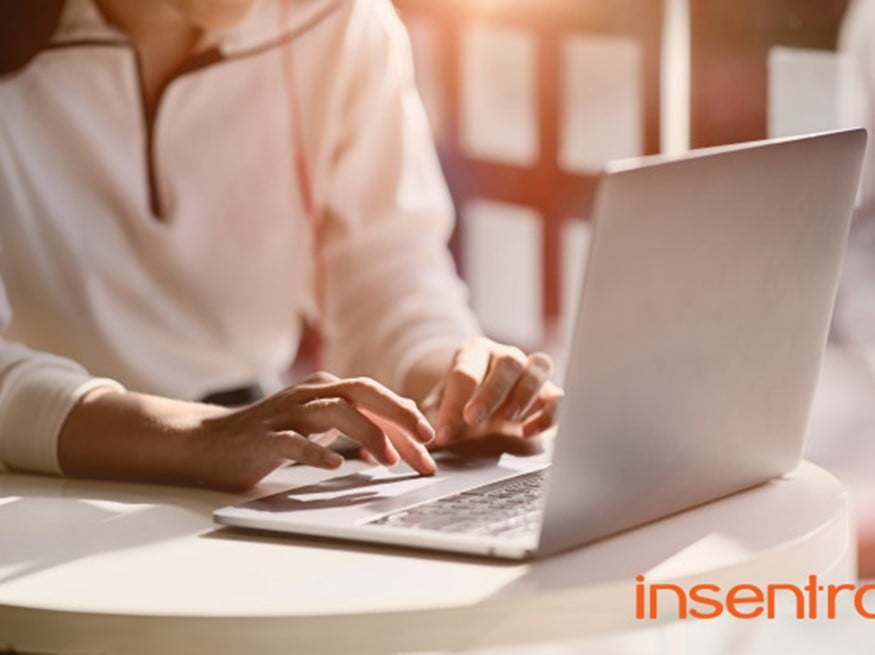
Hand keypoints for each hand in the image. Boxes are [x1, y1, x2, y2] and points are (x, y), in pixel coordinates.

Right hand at [189, 371, 436, 489]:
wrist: (211, 442)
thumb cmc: (274, 434)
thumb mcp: (321, 425)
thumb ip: (358, 423)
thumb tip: (402, 433)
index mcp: (328, 389)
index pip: (377, 399)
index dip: (408, 422)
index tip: (432, 449)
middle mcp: (311, 394)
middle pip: (363, 393)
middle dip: (399, 415)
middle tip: (426, 441)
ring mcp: (287, 413)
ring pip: (335, 411)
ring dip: (367, 433)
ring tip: (389, 460)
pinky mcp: (265, 437)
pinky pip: (294, 441)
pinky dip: (317, 451)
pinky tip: (336, 465)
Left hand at [423, 337, 562, 447]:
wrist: (481, 402)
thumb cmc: (460, 402)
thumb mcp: (440, 408)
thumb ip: (430, 419)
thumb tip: (422, 437)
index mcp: (474, 352)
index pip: (465, 372)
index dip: (453, 404)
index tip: (444, 433)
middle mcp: (505, 355)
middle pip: (508, 362)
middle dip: (490, 392)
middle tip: (473, 419)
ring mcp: (530, 370)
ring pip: (539, 367)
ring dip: (524, 395)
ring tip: (508, 420)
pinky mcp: (549, 391)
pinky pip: (558, 396)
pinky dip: (547, 413)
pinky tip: (528, 431)